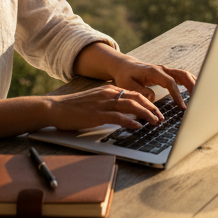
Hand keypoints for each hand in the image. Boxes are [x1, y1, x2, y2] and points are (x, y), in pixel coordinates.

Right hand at [47, 84, 163, 131]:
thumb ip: (108, 104)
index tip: (156, 110)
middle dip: (152, 108)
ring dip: (146, 114)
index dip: (147, 102)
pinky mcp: (97, 115)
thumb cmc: (73, 108)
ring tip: (155, 122)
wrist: (55, 108)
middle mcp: (108, 94)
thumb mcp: (94, 102)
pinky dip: (130, 121)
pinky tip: (137, 126)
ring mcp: (103, 104)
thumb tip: (123, 113)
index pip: (134, 93)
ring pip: (131, 106)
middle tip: (161, 117)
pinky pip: (118, 117)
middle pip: (136, 98)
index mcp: (108, 90)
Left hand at [72, 41, 196, 110]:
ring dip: (194, 84)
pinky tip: (196, 92)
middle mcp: (162, 69)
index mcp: (153, 72)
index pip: (170, 82)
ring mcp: (166, 70)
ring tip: (201, 97)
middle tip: (199, 99)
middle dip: (192, 86)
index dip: (177, 94)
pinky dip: (190, 83)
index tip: (182, 106)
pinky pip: (182, 77)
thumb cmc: (125, 77)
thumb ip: (140, 92)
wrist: (124, 66)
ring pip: (184, 74)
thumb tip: (154, 98)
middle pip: (182, 74)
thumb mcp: (128, 86)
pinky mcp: (167, 74)